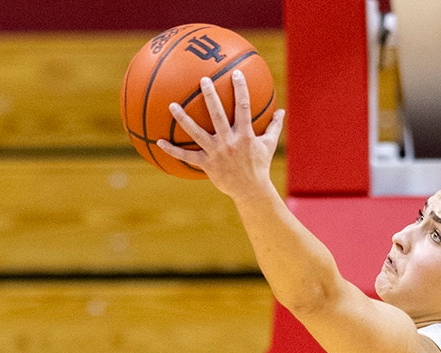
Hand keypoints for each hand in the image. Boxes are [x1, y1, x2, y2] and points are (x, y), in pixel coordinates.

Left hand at [156, 70, 284, 200]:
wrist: (251, 190)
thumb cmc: (260, 166)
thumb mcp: (269, 145)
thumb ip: (274, 126)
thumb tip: (281, 111)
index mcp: (245, 135)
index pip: (243, 107)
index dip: (241, 89)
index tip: (236, 73)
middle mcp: (229, 142)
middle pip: (217, 115)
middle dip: (210, 96)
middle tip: (203, 80)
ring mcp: (216, 152)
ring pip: (197, 133)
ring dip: (183, 119)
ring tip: (172, 105)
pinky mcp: (207, 164)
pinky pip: (187, 156)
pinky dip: (172, 150)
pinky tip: (159, 141)